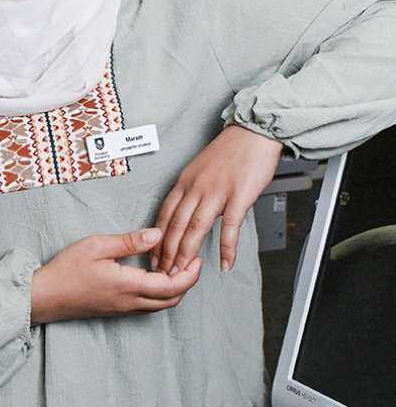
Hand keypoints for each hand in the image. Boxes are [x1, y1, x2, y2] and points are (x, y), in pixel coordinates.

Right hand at [31, 227, 200, 324]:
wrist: (43, 297)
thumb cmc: (65, 270)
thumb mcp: (96, 246)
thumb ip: (129, 241)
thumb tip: (157, 234)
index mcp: (128, 285)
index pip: (172, 285)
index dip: (190, 274)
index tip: (197, 257)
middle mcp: (130, 301)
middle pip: (172, 299)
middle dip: (188, 282)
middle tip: (192, 261)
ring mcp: (123, 308)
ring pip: (161, 305)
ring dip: (175, 289)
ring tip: (176, 267)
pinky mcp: (116, 309)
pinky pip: (148, 305)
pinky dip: (160, 293)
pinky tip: (154, 276)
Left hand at [154, 125, 282, 275]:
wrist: (253, 133)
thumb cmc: (229, 151)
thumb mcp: (199, 169)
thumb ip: (191, 191)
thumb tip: (184, 213)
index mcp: (184, 181)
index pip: (164, 215)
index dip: (157, 238)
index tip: (152, 256)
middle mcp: (196, 187)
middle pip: (176, 225)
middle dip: (167, 252)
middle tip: (162, 272)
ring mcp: (216, 192)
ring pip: (195, 228)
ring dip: (187, 253)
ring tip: (182, 272)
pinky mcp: (238, 196)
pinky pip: (230, 226)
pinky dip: (227, 247)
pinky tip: (225, 262)